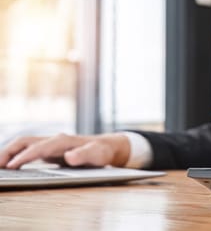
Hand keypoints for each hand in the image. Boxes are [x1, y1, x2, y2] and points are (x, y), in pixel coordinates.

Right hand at [0, 133, 130, 168]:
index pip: (39, 148)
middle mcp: (54, 139)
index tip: (11, 166)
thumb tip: (69, 156)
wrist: (107, 146)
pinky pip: (27, 149)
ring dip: (9, 152)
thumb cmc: (102, 151)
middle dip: (9, 152)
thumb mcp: (97, 155)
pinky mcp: (49, 149)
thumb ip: (84, 155)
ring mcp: (50, 143)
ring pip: (24, 144)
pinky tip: (9, 165)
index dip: (24, 157)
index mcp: (63, 141)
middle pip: (25, 142)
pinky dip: (15, 154)